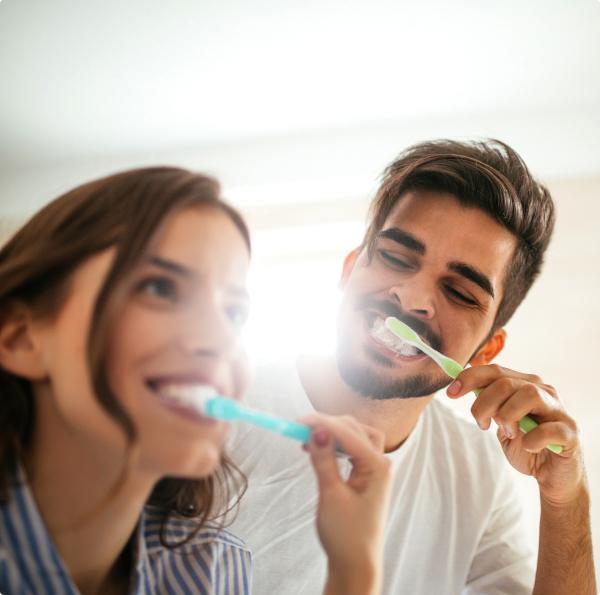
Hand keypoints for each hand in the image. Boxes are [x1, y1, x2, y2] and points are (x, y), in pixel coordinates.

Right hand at [299, 413, 392, 594]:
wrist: (355, 564)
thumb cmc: (346, 534)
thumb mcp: (331, 494)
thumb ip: (324, 459)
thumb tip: (316, 429)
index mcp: (378, 466)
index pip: (347, 432)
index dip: (321, 422)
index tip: (296, 421)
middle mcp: (380, 463)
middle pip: (354, 429)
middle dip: (327, 424)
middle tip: (299, 428)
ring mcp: (375, 469)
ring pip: (355, 436)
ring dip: (332, 433)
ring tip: (307, 439)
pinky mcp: (367, 476)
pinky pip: (353, 449)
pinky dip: (336, 445)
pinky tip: (319, 449)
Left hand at [447, 364, 585, 505]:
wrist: (553, 476)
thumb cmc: (525, 444)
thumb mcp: (500, 422)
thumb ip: (488, 404)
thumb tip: (461, 386)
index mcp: (524, 384)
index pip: (494, 371)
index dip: (469, 378)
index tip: (451, 393)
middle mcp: (543, 391)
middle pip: (505, 383)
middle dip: (484, 404)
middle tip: (481, 424)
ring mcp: (558, 410)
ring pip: (528, 394)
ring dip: (508, 415)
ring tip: (507, 432)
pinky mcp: (570, 432)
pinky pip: (548, 429)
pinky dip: (532, 438)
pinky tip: (527, 445)